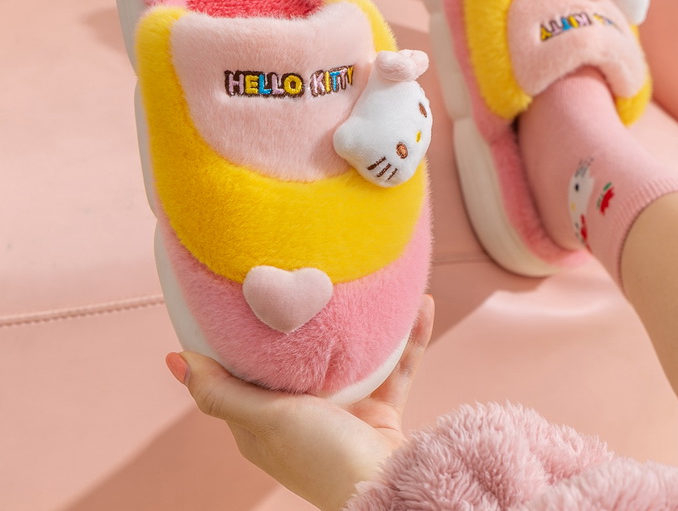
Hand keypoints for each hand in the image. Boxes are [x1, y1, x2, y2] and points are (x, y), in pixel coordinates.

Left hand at [165, 295, 434, 510]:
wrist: (386, 487)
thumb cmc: (319, 457)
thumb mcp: (265, 419)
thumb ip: (222, 392)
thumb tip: (175, 360)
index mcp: (263, 420)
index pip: (241, 371)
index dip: (239, 335)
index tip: (242, 291)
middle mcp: (299, 414)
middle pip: (297, 357)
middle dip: (306, 319)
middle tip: (309, 272)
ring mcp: (342, 411)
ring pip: (349, 356)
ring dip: (364, 324)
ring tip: (368, 284)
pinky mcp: (378, 410)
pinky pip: (395, 367)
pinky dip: (408, 341)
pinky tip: (419, 307)